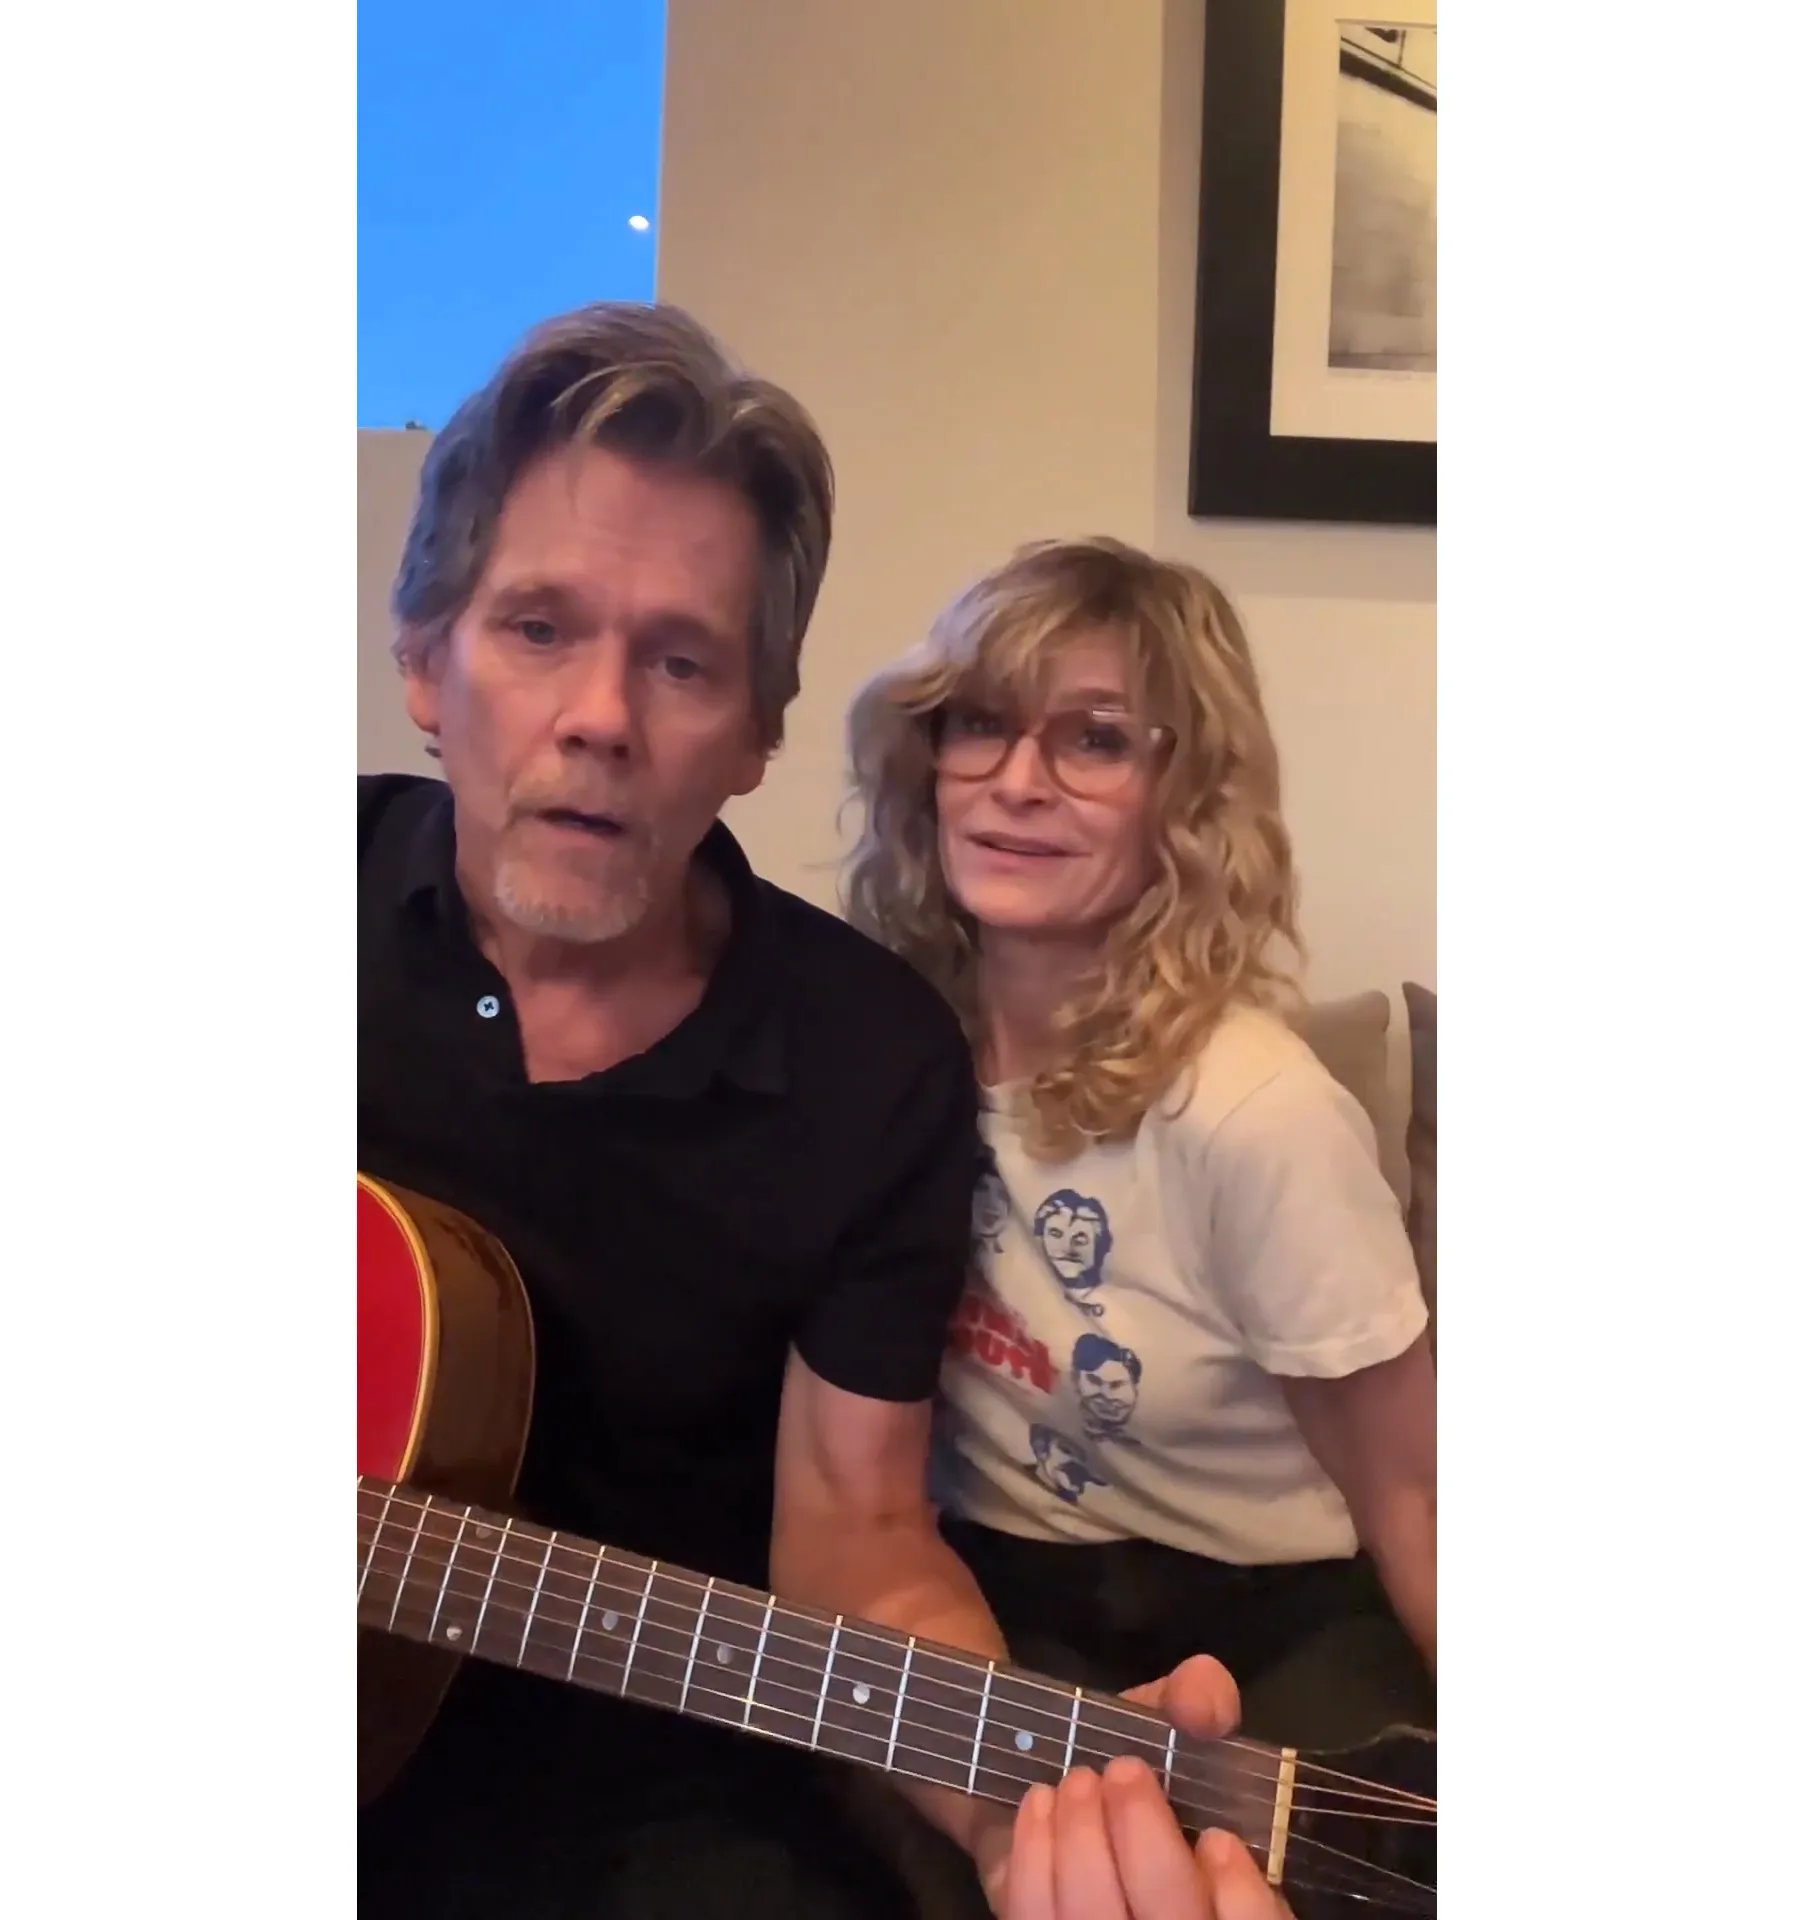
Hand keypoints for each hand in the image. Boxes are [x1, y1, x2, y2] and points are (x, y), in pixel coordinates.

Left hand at [971, 1655, 1291, 1917]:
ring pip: (1098, 1917)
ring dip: (1084, 1839)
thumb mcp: (1169, 1712)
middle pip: (1173, 1917)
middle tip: (1125, 1773)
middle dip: (1144, 1838)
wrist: (1042, 1768)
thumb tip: (1203, 1707)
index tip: (1218, 1839)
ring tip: (1079, 1782)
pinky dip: (1035, 1853)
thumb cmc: (1127, 1750)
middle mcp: (1180, 1918)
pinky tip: (1041, 1803)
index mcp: (1229, 1891)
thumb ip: (1199, 1697)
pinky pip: (1036, 1913)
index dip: (1243, 1897)